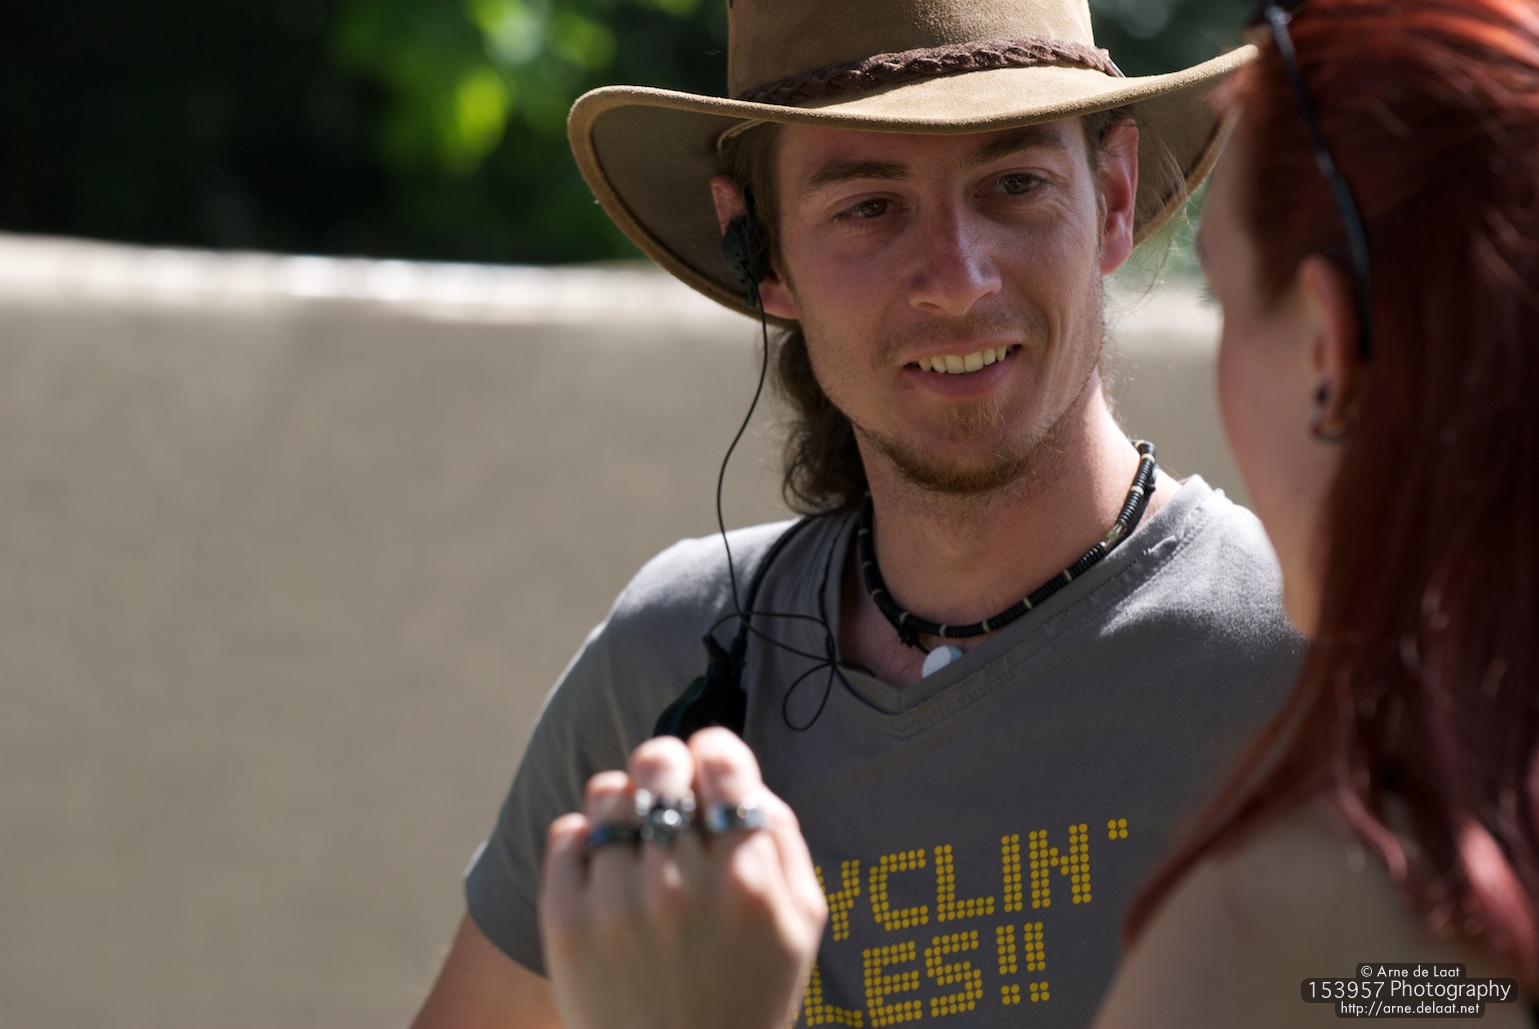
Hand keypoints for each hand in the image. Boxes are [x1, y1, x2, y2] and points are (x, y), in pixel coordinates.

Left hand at [540, 728, 827, 1028]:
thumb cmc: (750, 992)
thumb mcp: (800, 921)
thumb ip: (781, 836)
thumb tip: (741, 776)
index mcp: (746, 882)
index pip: (721, 762)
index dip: (716, 750)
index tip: (711, 766)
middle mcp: (679, 887)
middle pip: (658, 764)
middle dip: (666, 764)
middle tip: (669, 788)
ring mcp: (617, 905)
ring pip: (608, 791)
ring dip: (626, 800)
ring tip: (637, 832)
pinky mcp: (566, 924)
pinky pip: (567, 832)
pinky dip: (585, 837)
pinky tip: (609, 867)